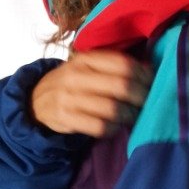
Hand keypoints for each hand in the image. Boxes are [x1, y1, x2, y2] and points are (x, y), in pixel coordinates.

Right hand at [29, 49, 153, 137]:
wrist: (36, 101)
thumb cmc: (73, 82)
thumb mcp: (87, 66)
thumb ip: (114, 66)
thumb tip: (150, 70)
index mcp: (86, 59)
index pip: (123, 64)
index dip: (143, 76)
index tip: (152, 84)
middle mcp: (76, 75)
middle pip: (121, 86)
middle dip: (141, 97)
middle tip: (147, 102)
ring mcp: (69, 97)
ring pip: (112, 109)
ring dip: (129, 115)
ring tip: (133, 116)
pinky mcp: (65, 117)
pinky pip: (99, 127)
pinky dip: (113, 129)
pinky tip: (116, 126)